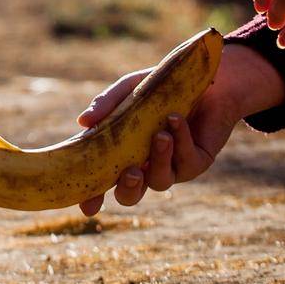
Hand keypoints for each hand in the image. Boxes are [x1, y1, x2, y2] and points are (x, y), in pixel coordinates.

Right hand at [74, 44, 284, 214]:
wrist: (202, 76)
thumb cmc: (159, 86)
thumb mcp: (129, 90)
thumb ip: (106, 104)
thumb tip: (82, 122)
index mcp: (122, 151)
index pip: (102, 179)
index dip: (93, 196)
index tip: (86, 207)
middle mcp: (144, 164)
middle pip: (130, 194)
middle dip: (128, 189)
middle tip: (130, 172)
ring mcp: (171, 166)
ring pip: (160, 181)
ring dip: (159, 160)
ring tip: (161, 135)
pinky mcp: (197, 162)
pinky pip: (186, 161)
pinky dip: (180, 140)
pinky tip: (176, 119)